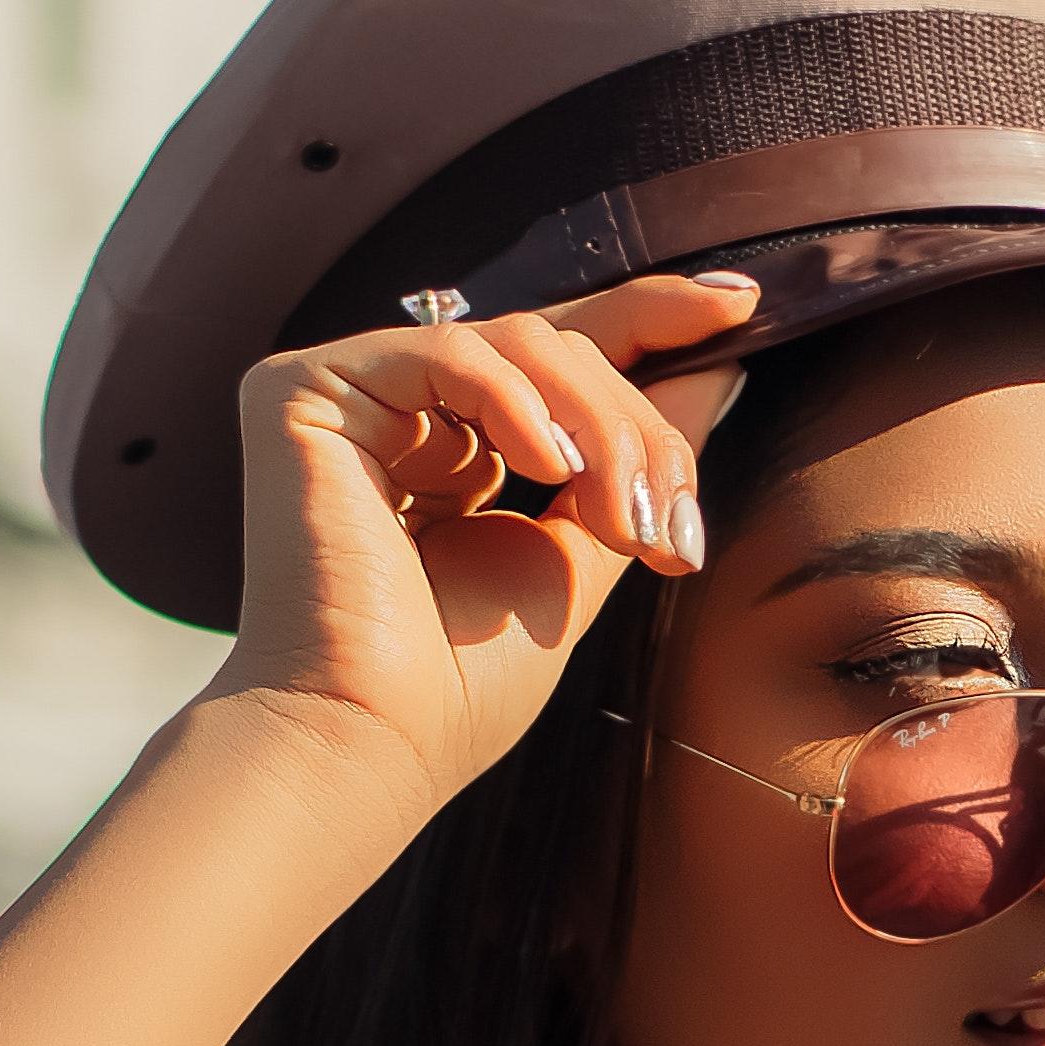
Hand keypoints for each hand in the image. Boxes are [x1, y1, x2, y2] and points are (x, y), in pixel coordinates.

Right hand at [215, 272, 765, 815]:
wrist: (369, 738)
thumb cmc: (461, 682)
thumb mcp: (585, 556)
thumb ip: (637, 463)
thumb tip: (722, 365)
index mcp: (457, 447)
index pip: (563, 351)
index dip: (651, 318)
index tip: (741, 307)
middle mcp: (401, 410)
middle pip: (557, 347)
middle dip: (638, 427)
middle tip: (669, 526)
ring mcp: (352, 395)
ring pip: (517, 341)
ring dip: (598, 424)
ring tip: (619, 520)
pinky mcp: (303, 391)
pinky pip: (445, 350)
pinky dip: (514, 402)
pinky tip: (549, 468)